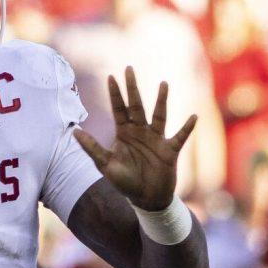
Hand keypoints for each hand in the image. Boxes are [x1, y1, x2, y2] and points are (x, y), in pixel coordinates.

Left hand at [74, 67, 196, 210]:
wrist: (146, 199)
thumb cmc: (125, 182)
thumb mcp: (105, 165)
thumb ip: (92, 148)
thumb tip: (74, 131)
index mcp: (124, 133)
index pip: (119, 109)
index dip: (115, 94)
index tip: (111, 77)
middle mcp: (140, 132)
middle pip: (137, 105)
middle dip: (132, 88)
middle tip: (129, 69)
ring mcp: (156, 139)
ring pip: (159, 115)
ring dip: (161, 100)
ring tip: (163, 83)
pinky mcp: (170, 150)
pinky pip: (180, 136)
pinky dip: (187, 128)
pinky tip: (194, 117)